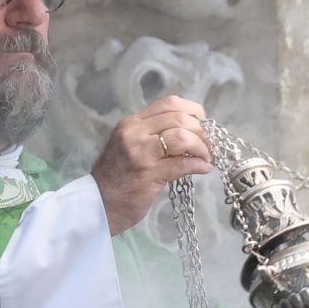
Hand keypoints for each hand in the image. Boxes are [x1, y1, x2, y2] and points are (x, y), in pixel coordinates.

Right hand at [90, 96, 212, 235]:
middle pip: (179, 119)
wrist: (99, 204)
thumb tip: (188, 129)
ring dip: (202, 147)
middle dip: (201, 131)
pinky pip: (183, 164)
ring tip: (206, 157)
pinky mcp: (149, 175)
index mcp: (132, 123)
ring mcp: (141, 154)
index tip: (203, 122)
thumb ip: (152, 134)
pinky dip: (199, 165)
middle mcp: (135, 133)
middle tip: (208, 145)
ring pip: (183, 138)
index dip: (192, 110)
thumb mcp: (129, 145)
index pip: (169, 103)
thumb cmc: (117, 176)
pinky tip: (203, 169)